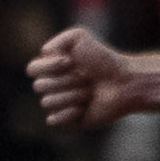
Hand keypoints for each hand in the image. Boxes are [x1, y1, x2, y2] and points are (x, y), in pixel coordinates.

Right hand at [25, 27, 147, 133]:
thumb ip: (57, 40)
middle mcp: (54, 88)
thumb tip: (44, 55)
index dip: (48, 66)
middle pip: (39, 86)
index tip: (70, 62)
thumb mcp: (80, 37)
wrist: (127, 82)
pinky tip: (84, 109)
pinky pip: (53, 121)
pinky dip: (67, 114)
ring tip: (90, 93)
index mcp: (52, 70)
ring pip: (47, 102)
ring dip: (71, 96)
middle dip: (66, 81)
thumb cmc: (105, 60)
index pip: (32, 70)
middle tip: (87, 79)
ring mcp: (60, 105)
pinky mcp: (69, 123)